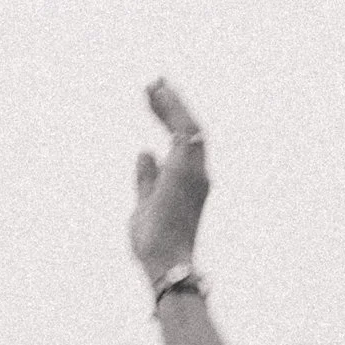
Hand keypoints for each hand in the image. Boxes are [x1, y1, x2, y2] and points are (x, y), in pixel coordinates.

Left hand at [130, 80, 209, 282]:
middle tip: (155, 85)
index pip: (182, 143)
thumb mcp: (146, 204)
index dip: (169, 120)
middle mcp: (198, 174)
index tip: (154, 101)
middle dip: (172, 106)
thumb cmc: (155, 243)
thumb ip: (147, 179)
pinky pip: (183, 129)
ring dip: (172, 103)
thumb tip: (145, 154)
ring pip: (189, 126)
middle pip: (189, 130)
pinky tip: (157, 94)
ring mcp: (195, 171)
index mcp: (190, 183)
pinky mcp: (186, 168)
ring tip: (154, 85)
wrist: (164, 259)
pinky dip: (171, 110)